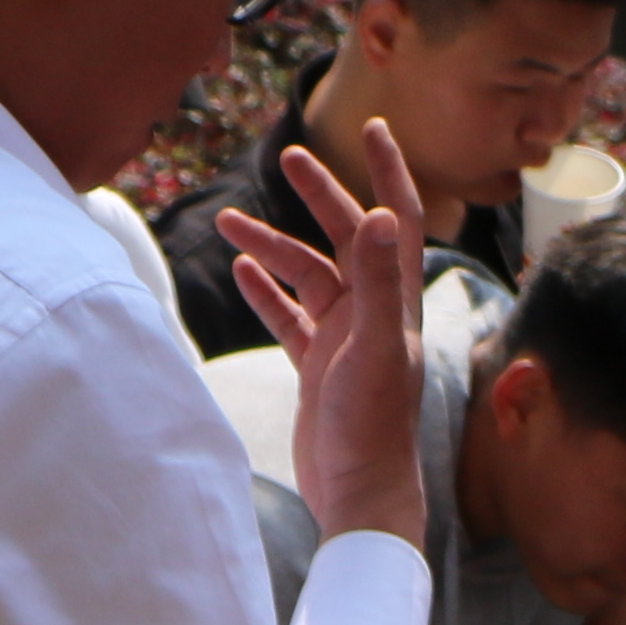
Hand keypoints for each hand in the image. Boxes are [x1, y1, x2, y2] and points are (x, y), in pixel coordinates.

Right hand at [219, 116, 433, 550]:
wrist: (359, 498)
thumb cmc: (372, 430)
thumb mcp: (373, 349)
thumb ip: (377, 282)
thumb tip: (379, 213)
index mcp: (395, 303)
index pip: (398, 219)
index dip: (390, 170)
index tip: (373, 127)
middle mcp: (374, 316)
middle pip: (345, 238)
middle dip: (320, 197)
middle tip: (289, 158)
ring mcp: (345, 342)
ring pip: (307, 277)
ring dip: (272, 247)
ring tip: (227, 223)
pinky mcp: (319, 370)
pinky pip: (291, 319)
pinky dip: (268, 293)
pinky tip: (243, 271)